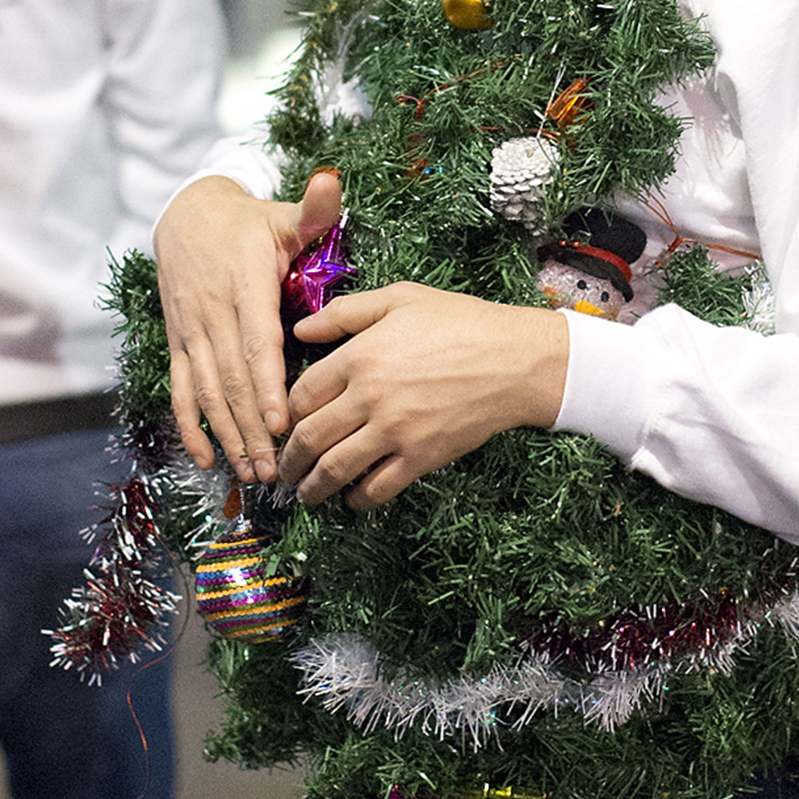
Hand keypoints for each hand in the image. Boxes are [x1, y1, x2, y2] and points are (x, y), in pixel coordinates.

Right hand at [153, 167, 342, 483]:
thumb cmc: (249, 222)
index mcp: (245, 284)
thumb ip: (313, 208)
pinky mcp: (177, 341)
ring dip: (228, 434)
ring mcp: (191, 330)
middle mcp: (212, 312)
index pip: (256, 342)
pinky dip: (190, 425)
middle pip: (233, 378)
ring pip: (207, 390)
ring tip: (251, 473)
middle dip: (253, 427)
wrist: (186, 215)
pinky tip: (205, 457)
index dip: (268, 385)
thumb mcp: (282, 214)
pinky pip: (181, 388)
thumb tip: (334, 180)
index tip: (284, 423)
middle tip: (277, 469)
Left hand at [278, 283, 570, 509]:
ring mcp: (395, 431)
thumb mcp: (401, 298)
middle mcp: (370, 397)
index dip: (286, 413)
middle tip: (282, 469)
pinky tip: (352, 499)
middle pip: (310, 437)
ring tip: (306, 494)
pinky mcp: (421, 457)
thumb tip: (301, 328)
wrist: (515, 359)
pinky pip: (378, 488)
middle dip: (289, 459)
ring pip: (336, 469)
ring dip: (313, 487)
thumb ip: (346, 312)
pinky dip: (358, 499)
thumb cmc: (460, 322)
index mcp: (359, 356)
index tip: (284, 423)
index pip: (301, 394)